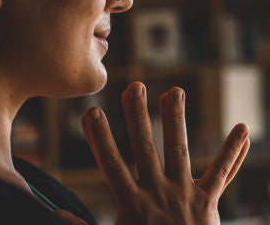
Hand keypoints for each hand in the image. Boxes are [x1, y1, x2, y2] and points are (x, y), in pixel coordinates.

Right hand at [81, 82, 249, 223]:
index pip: (111, 164)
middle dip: (138, 116)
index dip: (100, 137)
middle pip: (145, 149)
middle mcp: (158, 194)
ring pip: (179, 150)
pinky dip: (233, 152)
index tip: (92, 111)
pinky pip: (222, 173)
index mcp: (131, 204)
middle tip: (134, 87)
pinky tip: (243, 130)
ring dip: (176, 119)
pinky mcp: (207, 202)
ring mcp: (185, 195)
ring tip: (174, 90)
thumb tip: (55, 213)